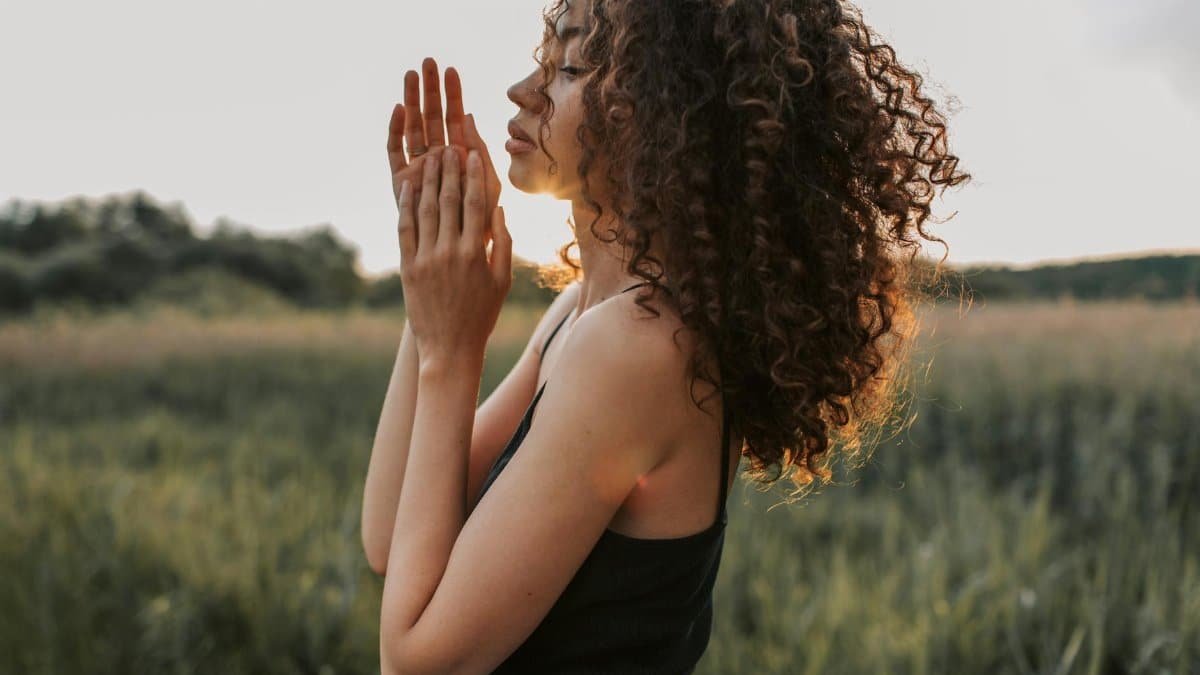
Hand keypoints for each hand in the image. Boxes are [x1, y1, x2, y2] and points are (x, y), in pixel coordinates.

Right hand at [387, 58, 502, 248]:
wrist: (463, 256)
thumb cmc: (482, 226)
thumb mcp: (488, 184)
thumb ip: (480, 151)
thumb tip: (468, 115)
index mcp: (459, 158)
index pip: (454, 118)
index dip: (453, 94)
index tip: (451, 69)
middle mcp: (437, 159)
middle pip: (431, 118)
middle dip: (430, 90)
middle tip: (427, 62)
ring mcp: (418, 169)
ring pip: (413, 128)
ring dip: (412, 101)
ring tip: (411, 73)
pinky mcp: (401, 182)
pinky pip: (395, 151)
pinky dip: (396, 129)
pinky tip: (399, 108)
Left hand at [397, 145, 511, 369]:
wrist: (449, 348)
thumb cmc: (481, 315)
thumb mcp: (502, 280)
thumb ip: (502, 244)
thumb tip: (499, 210)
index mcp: (476, 252)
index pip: (475, 204)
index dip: (474, 176)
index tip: (473, 154)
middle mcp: (450, 251)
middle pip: (448, 200)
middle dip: (449, 170)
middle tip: (449, 145)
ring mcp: (426, 258)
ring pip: (425, 210)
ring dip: (426, 181)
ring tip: (428, 158)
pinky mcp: (408, 268)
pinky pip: (405, 230)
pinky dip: (405, 207)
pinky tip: (407, 188)